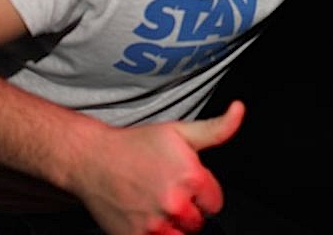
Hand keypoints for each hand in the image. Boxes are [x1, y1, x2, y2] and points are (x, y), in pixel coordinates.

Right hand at [71, 101, 244, 234]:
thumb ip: (217, 128)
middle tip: (167, 192)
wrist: (93, 159)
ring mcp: (155, 225)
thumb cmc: (136, 145)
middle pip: (198, 223)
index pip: (215, 203)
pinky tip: (144, 216)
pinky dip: (154, 234)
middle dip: (188, 210)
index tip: (187, 185)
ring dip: (172, 226)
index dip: (202, 194)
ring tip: (155, 205)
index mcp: (192, 177)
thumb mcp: (181, 131)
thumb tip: (239, 110)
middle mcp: (175, 203)